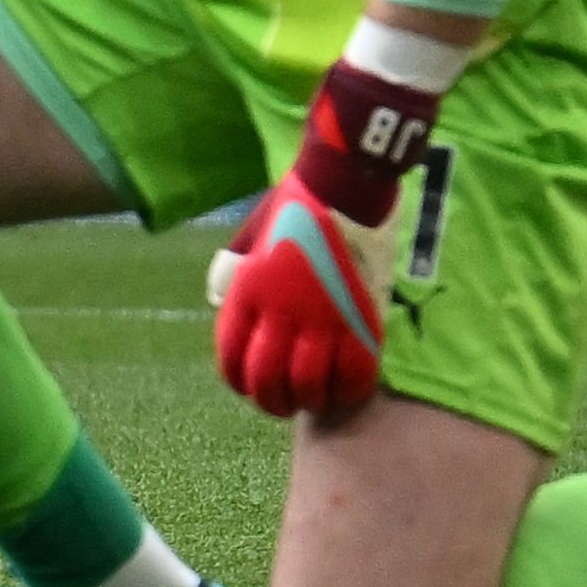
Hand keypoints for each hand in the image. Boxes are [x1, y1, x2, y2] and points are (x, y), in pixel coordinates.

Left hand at [209, 59, 450, 418]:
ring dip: (309, 400)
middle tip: (285, 402)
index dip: (239, 383)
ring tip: (316, 399)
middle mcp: (279, 312)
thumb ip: (238, 272)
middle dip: (273, 401)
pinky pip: (354, 369)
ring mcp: (321, 316)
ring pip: (308, 383)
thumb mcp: (250, 239)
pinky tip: (348, 388)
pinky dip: (350, 388)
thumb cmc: (294, 205)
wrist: (344, 183)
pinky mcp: (359, 314)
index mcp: (248, 293)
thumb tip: (226, 296)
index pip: (231, 361)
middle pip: (267, 381)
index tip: (251, 386)